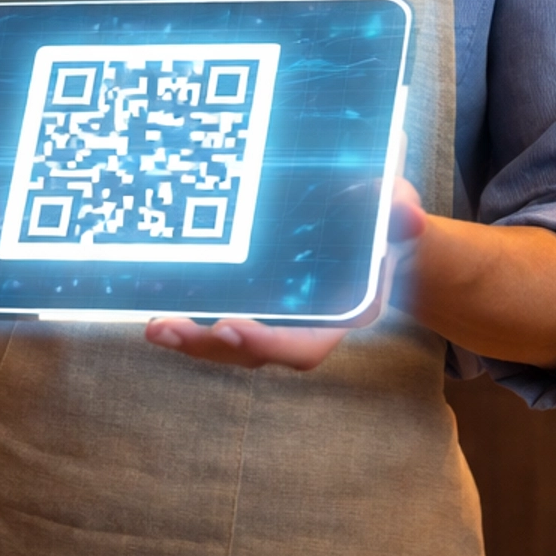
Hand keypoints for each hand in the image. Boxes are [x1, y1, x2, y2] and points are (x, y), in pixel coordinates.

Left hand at [143, 179, 427, 372]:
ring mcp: (275, 315)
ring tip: (152, 325)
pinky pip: (215, 314)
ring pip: (228, 340)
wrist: (373, 216)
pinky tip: (151, 299)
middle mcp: (306, 325)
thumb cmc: (384, 212)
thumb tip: (404, 216)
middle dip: (208, 345)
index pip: (305, 346)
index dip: (268, 342)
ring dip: (189, 337)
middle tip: (165, 329)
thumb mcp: (397, 205)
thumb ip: (399, 210)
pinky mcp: (251, 299)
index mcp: (344, 314)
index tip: (231, 327)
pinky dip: (187, 312)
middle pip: (253, 350)